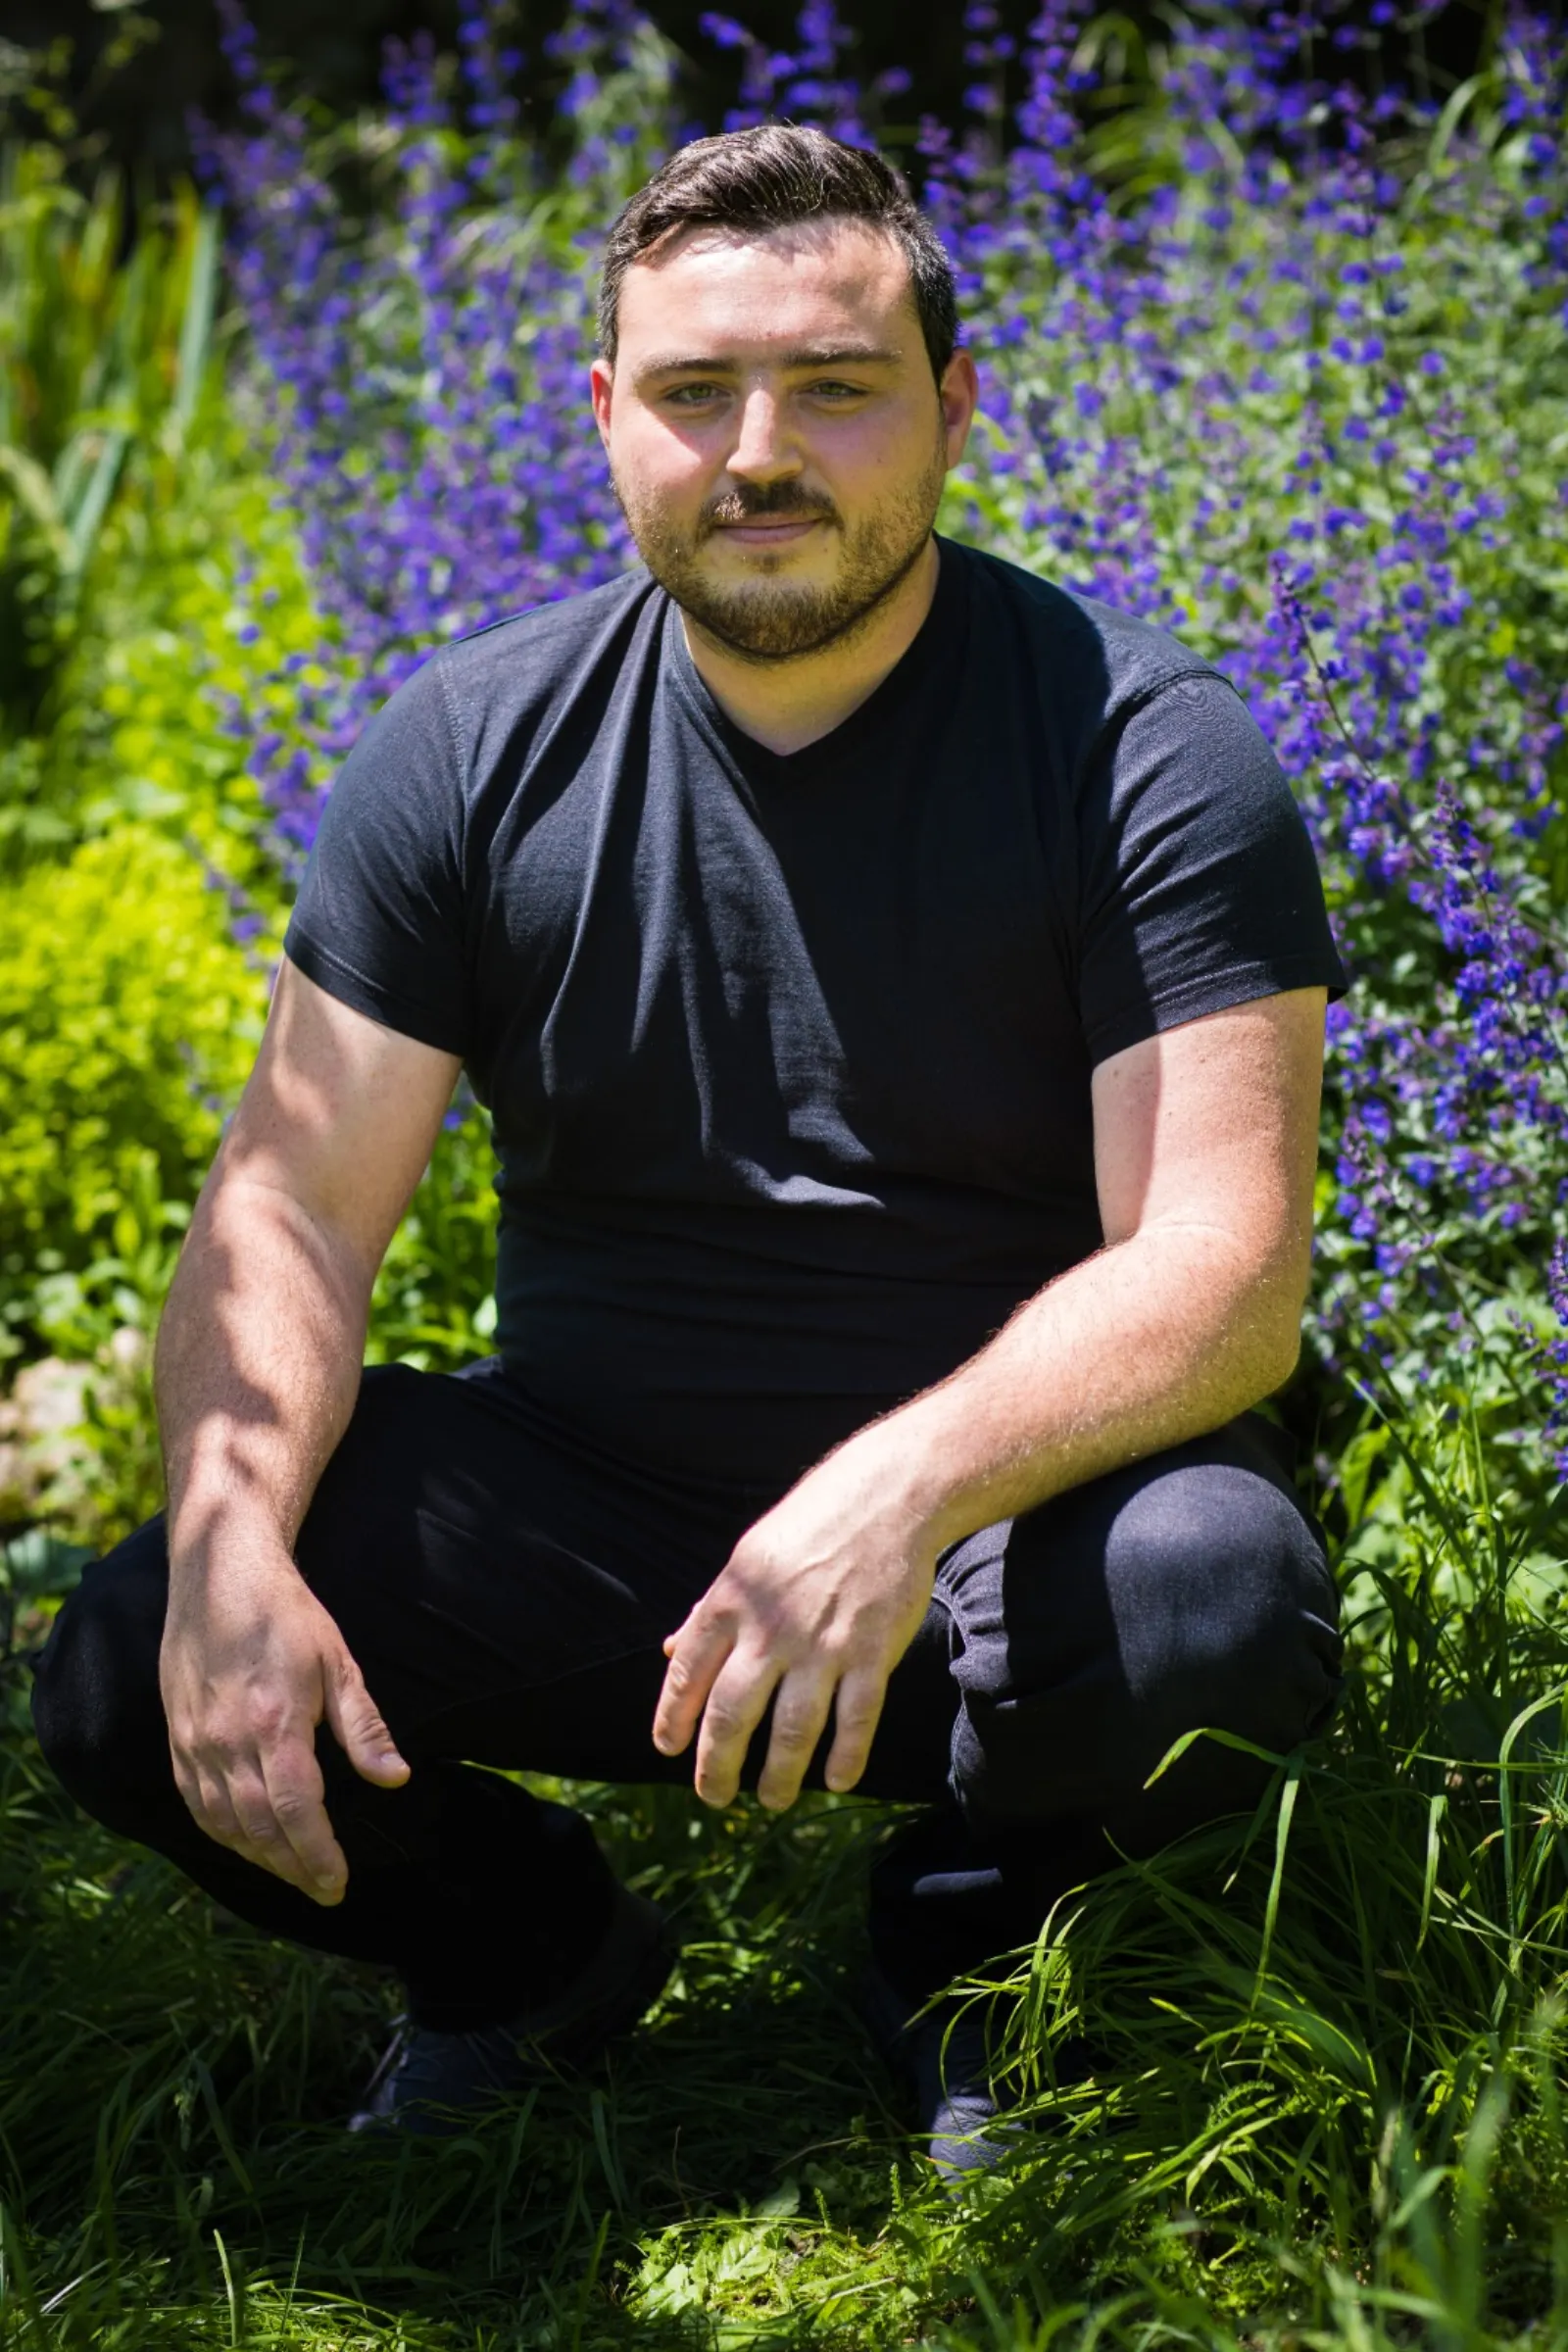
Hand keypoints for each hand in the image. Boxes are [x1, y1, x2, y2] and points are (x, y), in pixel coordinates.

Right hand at [159, 1536, 408, 1905]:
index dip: (318, 1854)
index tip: (338, 1881)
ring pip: (224, 1823)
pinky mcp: (178, 1738)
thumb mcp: (338, 1663)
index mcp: (274, 1723)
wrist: (219, 1574)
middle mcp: (228, 1740)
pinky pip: (196, 1803)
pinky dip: (222, 1834)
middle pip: (259, 1828)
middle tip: (323, 1890)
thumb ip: (363, 1728)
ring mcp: (196, 1742)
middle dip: (294, 1868)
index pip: (295, 1811)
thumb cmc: (287, 1616)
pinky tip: (246, 1844)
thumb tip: (396, 1779)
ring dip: (260, 1857)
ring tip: (294, 1873)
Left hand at [652, 1425, 940, 1811]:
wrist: (887, 1495)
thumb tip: (668, 1650)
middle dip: (717, 1765)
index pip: (688, 1672)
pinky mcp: (872, 1652)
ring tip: (772, 1798)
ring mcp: (824, 1644)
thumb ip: (710, 1609)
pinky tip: (836, 1780)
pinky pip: (856, 1719)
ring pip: (793, 1729)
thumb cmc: (812, 1523)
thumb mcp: (748, 1558)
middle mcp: (771, 1627)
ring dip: (779, 1775)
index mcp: (732, 1599)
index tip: (668, 1749)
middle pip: (732, 1714)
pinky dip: (846, 1756)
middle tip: (713, 1796)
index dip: (673, 1717)